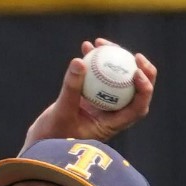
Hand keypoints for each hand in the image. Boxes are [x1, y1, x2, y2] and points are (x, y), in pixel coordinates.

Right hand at [21, 39, 157, 148]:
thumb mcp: (62, 112)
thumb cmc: (53, 136)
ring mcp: (103, 104)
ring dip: (113, 59)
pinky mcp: (92, 95)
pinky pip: (98, 75)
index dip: (144, 89)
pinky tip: (86, 46)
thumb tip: (80, 61)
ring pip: (116, 79)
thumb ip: (71, 88)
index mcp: (113, 125)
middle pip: (135, 91)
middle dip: (141, 72)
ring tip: (101, 42)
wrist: (41, 142)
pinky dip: (94, 62)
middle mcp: (112, 114)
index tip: (136, 72)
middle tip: (135, 55)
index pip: (137, 108)